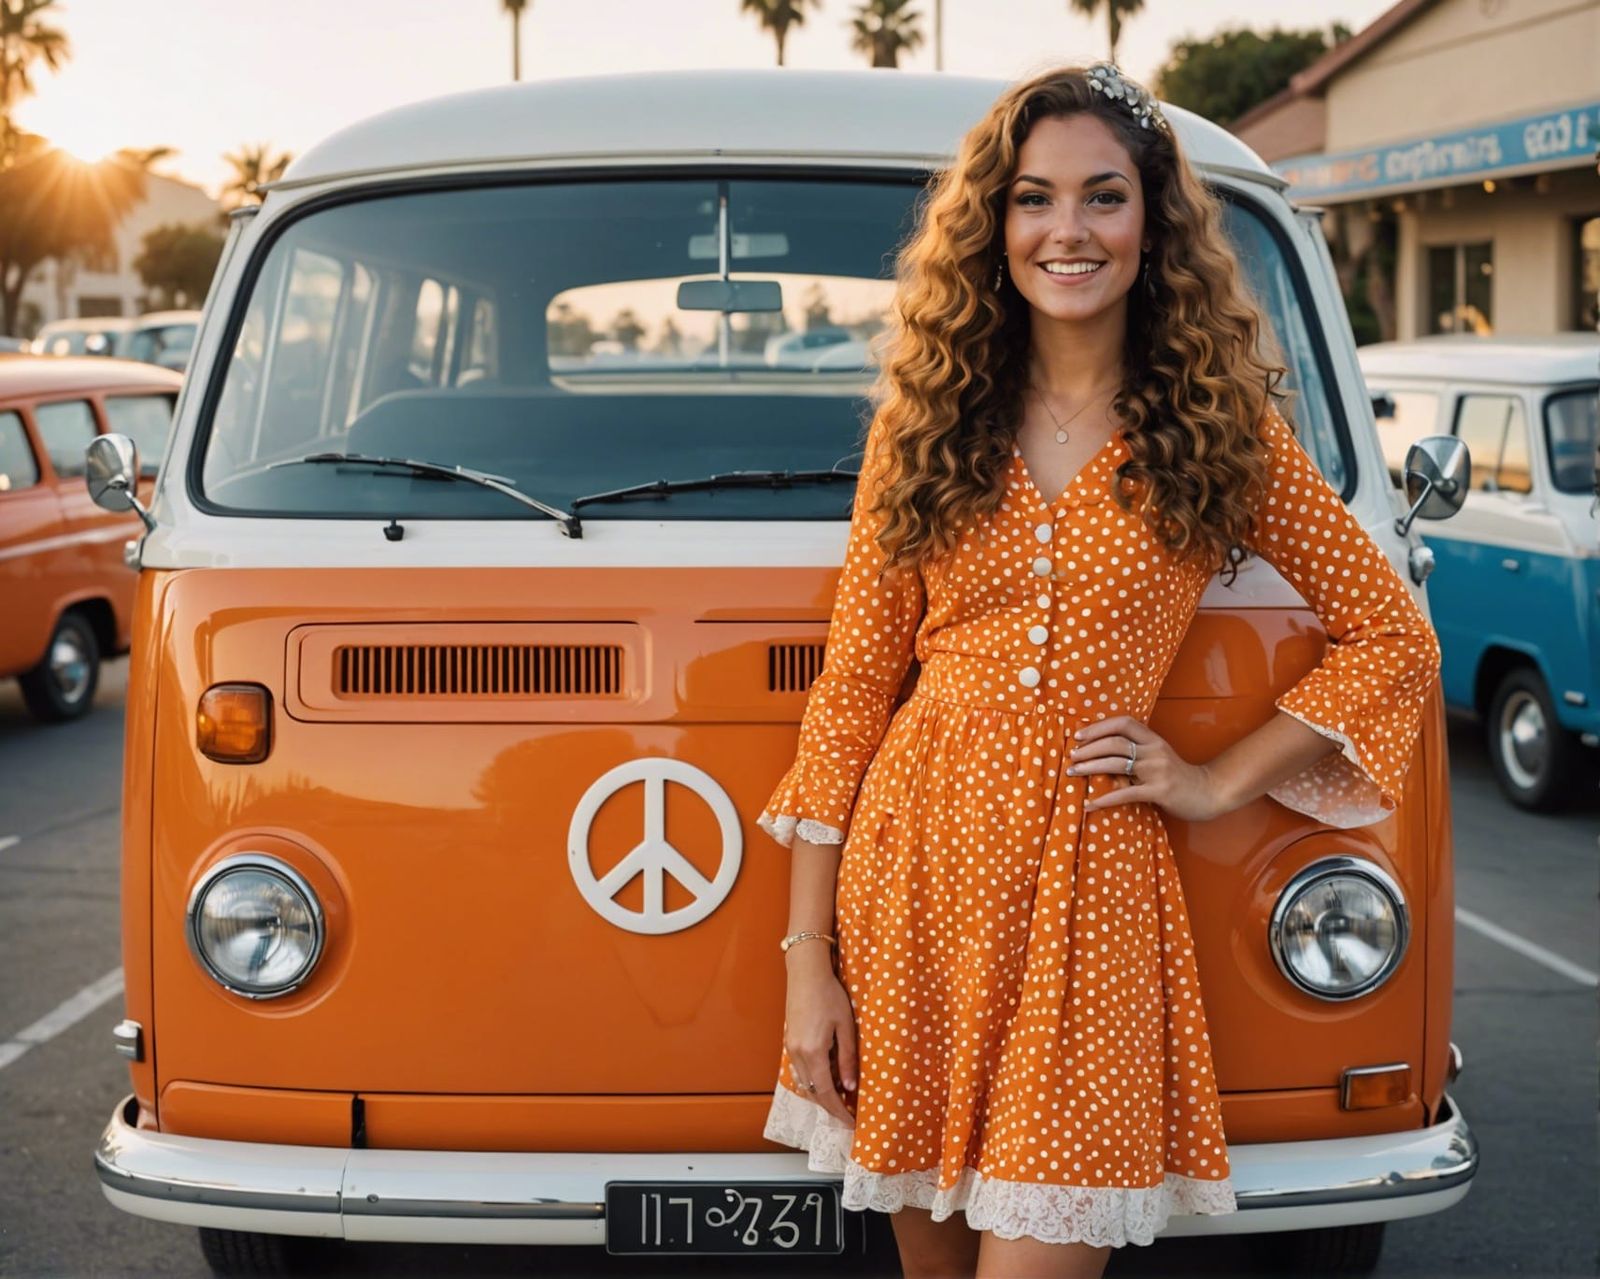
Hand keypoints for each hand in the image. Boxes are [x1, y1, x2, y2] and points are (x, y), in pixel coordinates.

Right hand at [783, 951, 857, 1125]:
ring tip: (840, 1100)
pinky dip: (813, 1081)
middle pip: (813, 1092)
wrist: (806, 973)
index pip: (826, 1093)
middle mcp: (797, 1054)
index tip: (851, 1123)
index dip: (839, 1111)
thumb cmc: (829, 994)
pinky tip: (826, 1079)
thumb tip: (850, 1087)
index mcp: (813, 1052)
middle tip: (848, 1115)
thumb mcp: (845, 1026)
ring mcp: (790, 1048)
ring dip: (821, 1095)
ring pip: (805, 1084)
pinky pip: (800, 1071)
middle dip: (830, 1107)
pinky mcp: (789, 1041)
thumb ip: (847, 1058)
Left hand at [1068, 715, 1222, 822]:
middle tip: (1071, 756)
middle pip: (1114, 742)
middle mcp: (1154, 751)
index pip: (1123, 723)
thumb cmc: (1178, 775)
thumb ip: (1137, 752)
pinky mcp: (1159, 791)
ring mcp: (1157, 770)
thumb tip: (1102, 754)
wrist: (1209, 792)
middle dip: (1088, 748)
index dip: (1098, 727)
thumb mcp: (1158, 756)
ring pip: (1116, 764)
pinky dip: (1104, 799)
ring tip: (1072, 772)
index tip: (1078, 735)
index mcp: (1153, 739)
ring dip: (1090, 768)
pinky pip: (1125, 793)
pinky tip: (1089, 804)